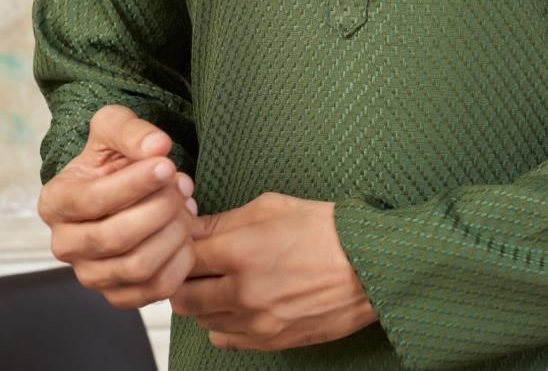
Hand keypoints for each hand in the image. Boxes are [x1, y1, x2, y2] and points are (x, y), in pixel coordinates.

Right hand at [37, 104, 197, 308]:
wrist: (120, 183)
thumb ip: (131, 130)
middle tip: (182, 184)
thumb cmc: (112, 155)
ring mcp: (90, 275)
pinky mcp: (118, 295)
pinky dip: (181, 260)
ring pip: (139, 266)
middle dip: (160, 208)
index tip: (168, 165)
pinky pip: (155, 290)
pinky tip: (185, 232)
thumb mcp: (113, 126)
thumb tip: (159, 146)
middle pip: (117, 238)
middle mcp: (65, 245)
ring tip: (185, 204)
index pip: (93, 201)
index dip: (135, 184)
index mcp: (55, 203)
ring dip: (174, 232)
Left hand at [170, 192, 378, 350]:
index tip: (184, 242)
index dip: (179, 248)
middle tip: (195, 264)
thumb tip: (193, 228)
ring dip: (203, 301)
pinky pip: (224, 340)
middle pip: (184, 295)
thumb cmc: (326, 229)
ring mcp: (256, 322)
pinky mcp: (270, 341)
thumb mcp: (272, 206)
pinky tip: (235, 304)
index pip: (183, 258)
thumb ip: (225, 220)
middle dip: (183, 278)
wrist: (368, 264)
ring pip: (202, 319)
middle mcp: (243, 292)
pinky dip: (221, 324)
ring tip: (219, 281)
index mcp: (241, 252)